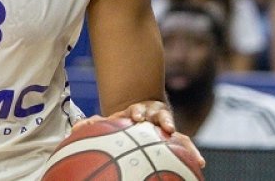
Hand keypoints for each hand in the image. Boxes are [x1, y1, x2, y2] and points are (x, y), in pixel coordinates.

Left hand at [76, 101, 204, 168]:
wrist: (141, 114)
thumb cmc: (124, 121)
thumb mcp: (112, 121)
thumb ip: (95, 123)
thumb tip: (75, 128)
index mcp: (137, 111)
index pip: (138, 111)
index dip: (138, 112)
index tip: (137, 117)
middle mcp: (154, 115)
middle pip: (160, 114)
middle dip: (162, 118)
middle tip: (164, 126)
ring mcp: (166, 123)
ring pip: (175, 125)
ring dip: (178, 132)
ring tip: (183, 141)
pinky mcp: (175, 134)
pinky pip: (186, 142)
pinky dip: (192, 151)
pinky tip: (199, 163)